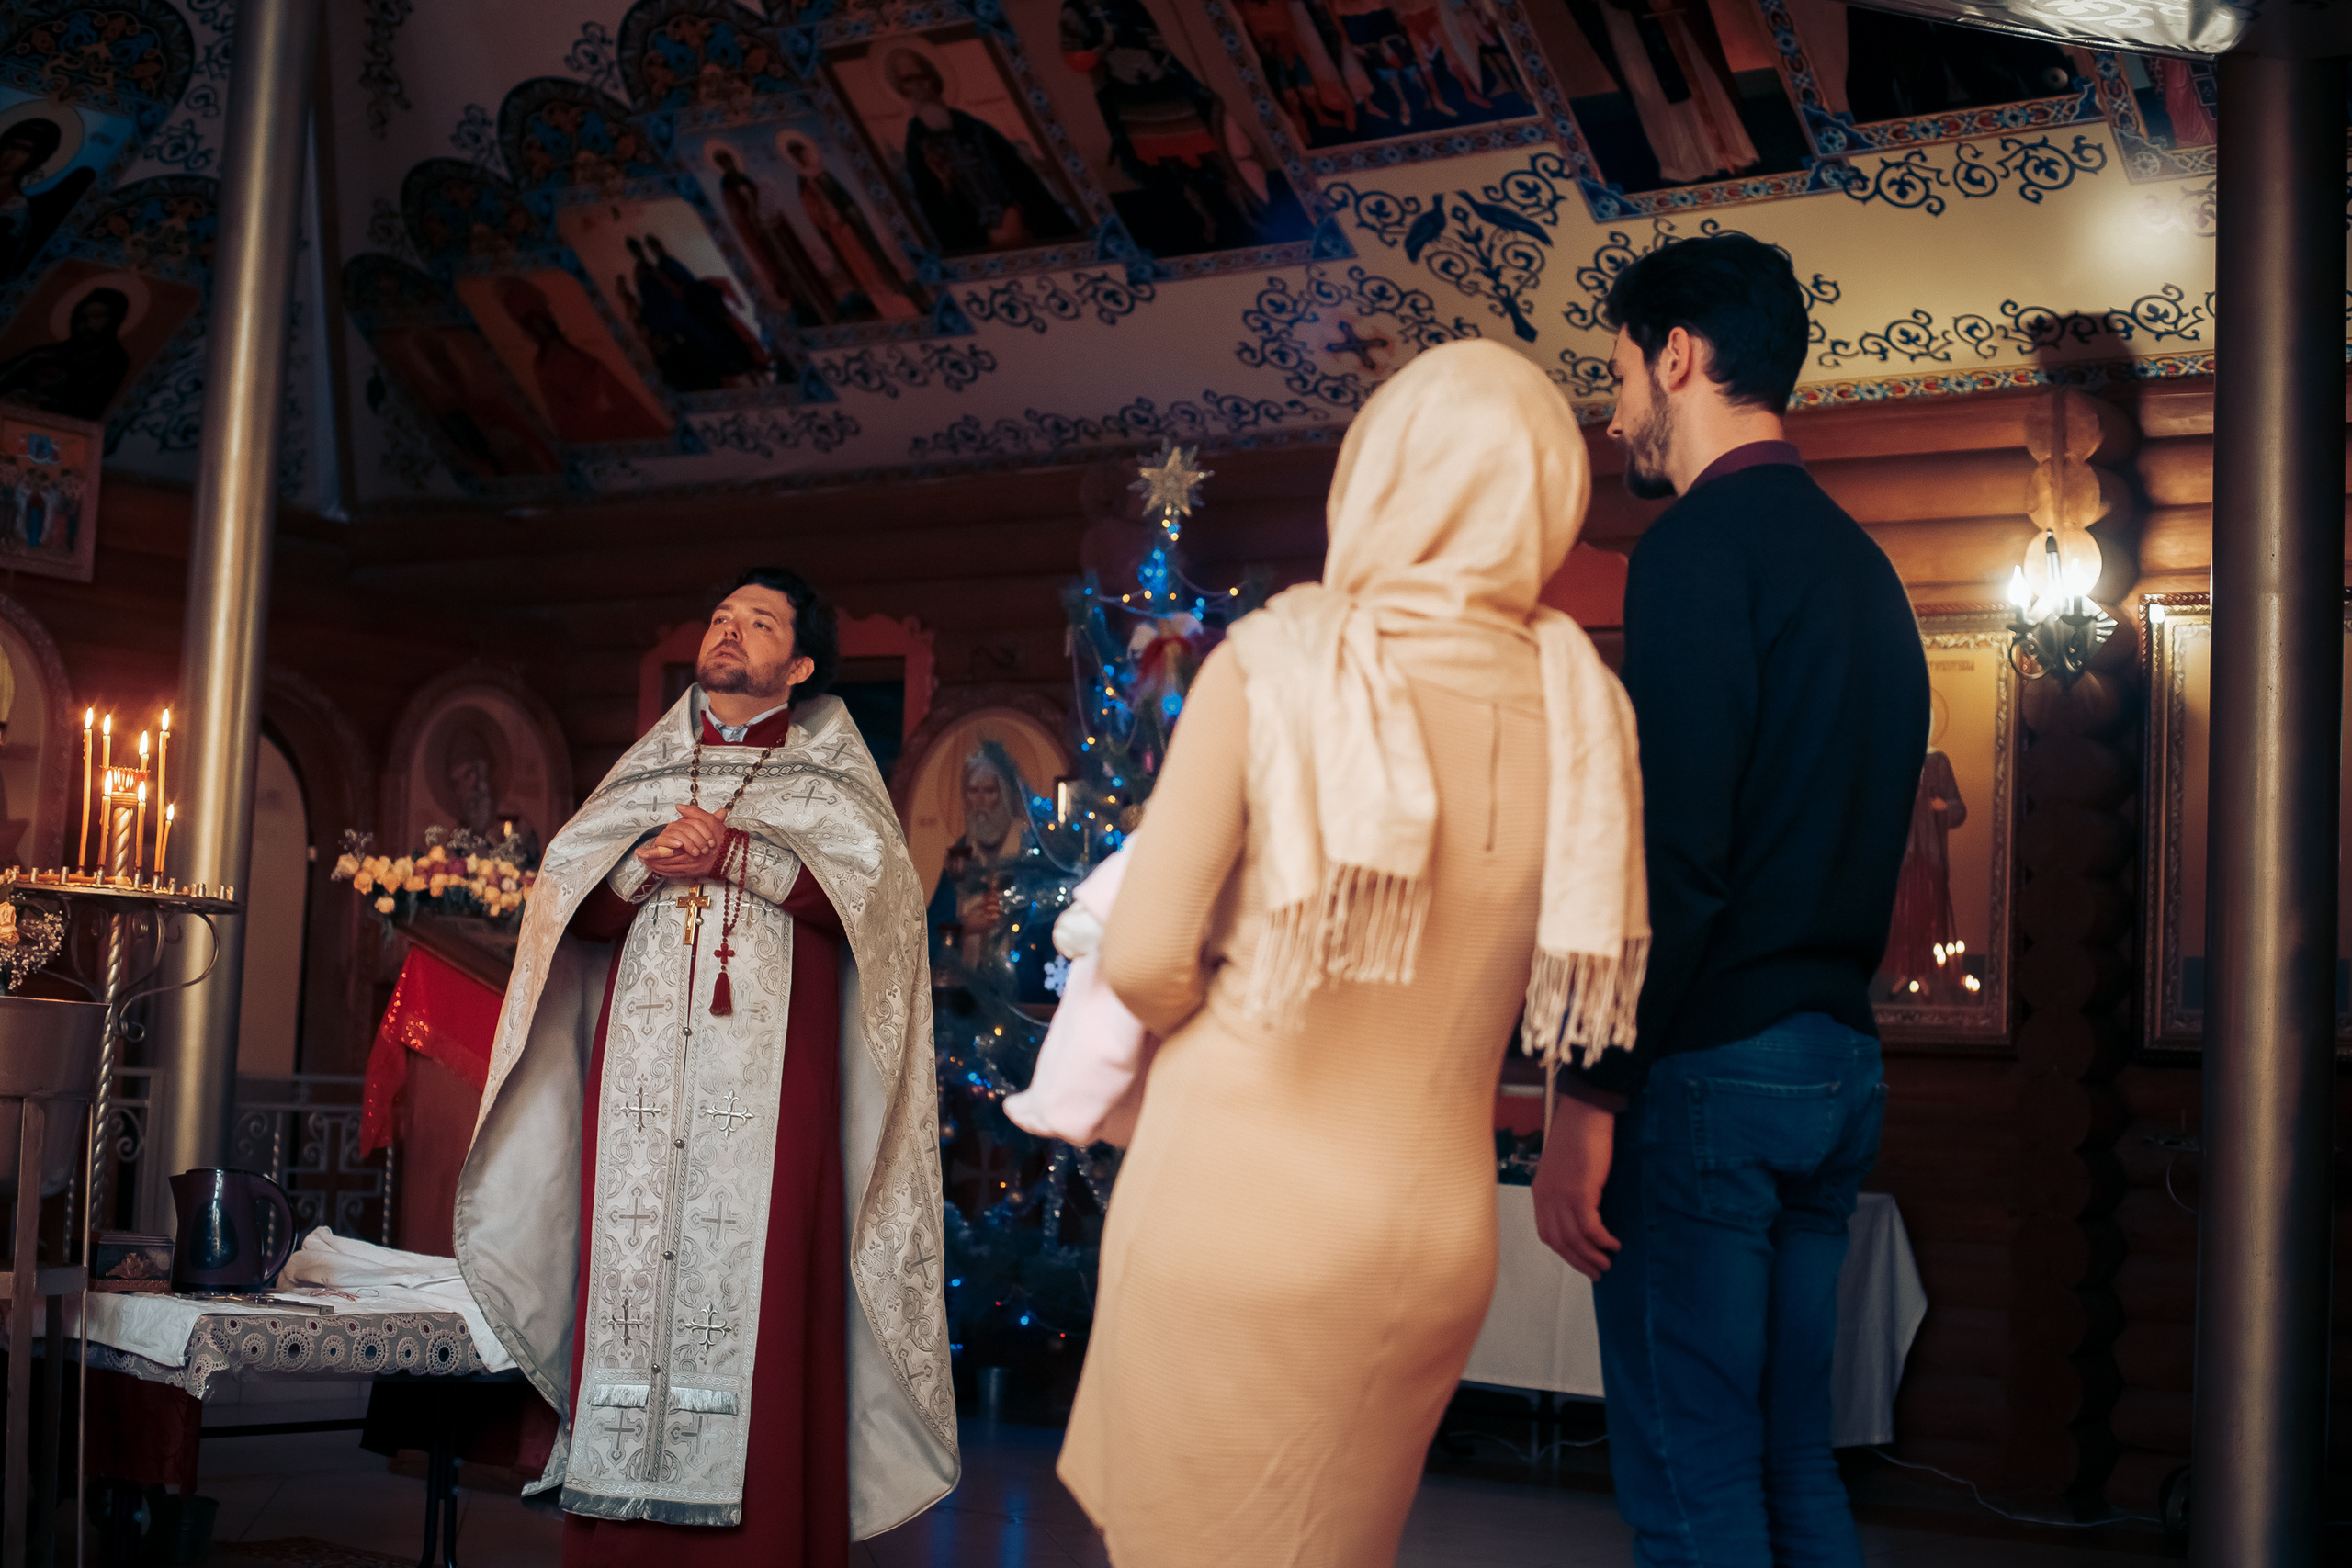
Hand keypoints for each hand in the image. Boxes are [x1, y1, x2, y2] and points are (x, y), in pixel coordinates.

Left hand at [636, 804, 729, 879]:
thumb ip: (694, 812)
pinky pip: (673, 874)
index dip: (652, 852)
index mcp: (690, 848)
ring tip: (644, 862)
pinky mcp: (691, 873)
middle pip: (663, 863)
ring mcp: (689, 869)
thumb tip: (679, 807)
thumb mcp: (710, 821)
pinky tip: (656, 869)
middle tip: (639, 856)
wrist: (732, 856)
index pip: (666, 852)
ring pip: (667, 869)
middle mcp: (688, 861)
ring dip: (654, 866)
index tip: (641, 851)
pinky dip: (663, 872)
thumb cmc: (722, 839)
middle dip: (649, 860)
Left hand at [1531, 1095, 1620, 1280]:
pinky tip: (1613, 1243)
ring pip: (1574, 1239)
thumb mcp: (1564, 1169)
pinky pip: (1590, 1227)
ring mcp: (1561, 1195)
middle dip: (1579, 1262)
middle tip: (1596, 1272)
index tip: (1580, 1261)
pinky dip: (1602, 1240)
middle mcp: (1546, 1197)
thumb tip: (1583, 1213)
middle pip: (1559, 1242)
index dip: (1565, 1252)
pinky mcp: (1579, 1191)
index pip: (1547, 1233)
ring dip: (1592, 1256)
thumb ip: (1567, 1191)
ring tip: (1607, 1263)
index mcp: (1541, 1192)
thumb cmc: (1577, 1135)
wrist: (1584, 1113)